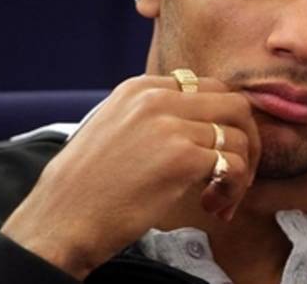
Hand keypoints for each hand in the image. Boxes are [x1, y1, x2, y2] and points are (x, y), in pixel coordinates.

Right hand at [0, 74, 259, 279]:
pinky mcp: (182, 156)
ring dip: (241, 173)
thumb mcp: (115, 128)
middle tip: (233, 177)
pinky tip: (212, 206)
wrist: (60, 219)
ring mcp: (171, 124)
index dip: (221, 124)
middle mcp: (157, 97)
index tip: (214, 157)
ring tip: (220, 199)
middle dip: (246, 141)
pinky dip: (233, 189)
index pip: (208, 89)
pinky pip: (234, 164)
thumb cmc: (87, 186)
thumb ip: (154, 117)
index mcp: (141, 87)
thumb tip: (201, 126)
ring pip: (240, 136)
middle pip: (234, 104)